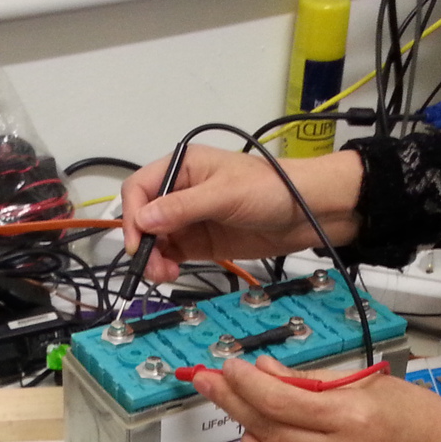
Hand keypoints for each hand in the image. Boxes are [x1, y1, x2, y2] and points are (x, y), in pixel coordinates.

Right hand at [120, 146, 363, 281]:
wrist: (307, 213)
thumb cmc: (271, 190)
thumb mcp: (225, 195)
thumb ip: (183, 208)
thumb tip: (143, 220)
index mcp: (182, 167)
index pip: (139, 188)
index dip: (132, 214)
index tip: (138, 241)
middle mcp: (180, 191)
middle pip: (142, 216)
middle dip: (142, 242)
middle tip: (151, 266)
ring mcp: (189, 218)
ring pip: (154, 239)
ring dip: (152, 257)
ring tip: (164, 274)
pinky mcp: (200, 241)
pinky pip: (171, 253)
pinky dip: (165, 265)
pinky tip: (171, 273)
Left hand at [190, 356, 440, 441]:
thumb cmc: (413, 419)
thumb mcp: (365, 383)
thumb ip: (309, 381)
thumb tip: (264, 372)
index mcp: (351, 418)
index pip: (279, 400)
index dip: (244, 384)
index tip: (226, 370)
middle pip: (266, 430)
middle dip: (232, 402)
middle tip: (212, 385)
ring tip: (258, 432)